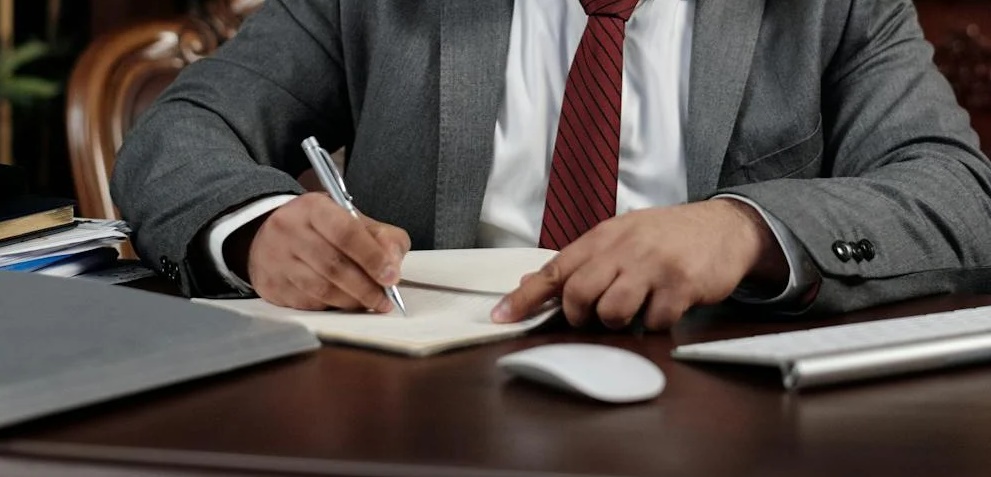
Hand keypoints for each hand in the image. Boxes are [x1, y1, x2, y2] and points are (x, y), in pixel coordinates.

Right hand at [243, 193, 410, 310]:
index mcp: (313, 207)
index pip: (346, 233)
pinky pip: (309, 303)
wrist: (267, 235)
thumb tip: (392, 264)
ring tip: (370, 302)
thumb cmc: (318, 228)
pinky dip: (333, 306)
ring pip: (321, 289)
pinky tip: (344, 302)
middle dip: (366, 287)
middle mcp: (289, 231)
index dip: (372, 257)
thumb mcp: (350, 219)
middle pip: (334, 266)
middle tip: (385, 299)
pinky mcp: (272, 285)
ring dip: (352, 300)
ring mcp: (276, 260)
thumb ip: (381, 236)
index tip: (391, 276)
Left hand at [491, 199, 787, 330]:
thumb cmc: (664, 237)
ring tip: (633, 311)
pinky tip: (664, 308)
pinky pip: (654, 321)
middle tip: (593, 318)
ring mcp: (653, 266)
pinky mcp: (681, 285)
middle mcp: (624, 248)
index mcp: (603, 237)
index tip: (501, 318)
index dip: (525, 297)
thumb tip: (528, 285)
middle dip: (579, 316)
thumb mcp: (619, 237)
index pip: (554, 269)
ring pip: (613, 312)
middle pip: (579, 294)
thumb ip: (579, 262)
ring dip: (618, 323)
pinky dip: (655, 324)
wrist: (723, 227)